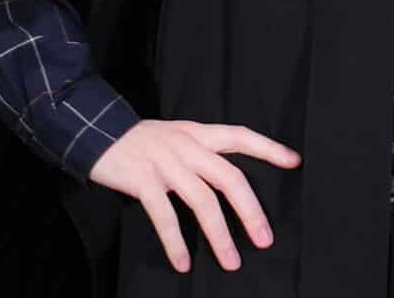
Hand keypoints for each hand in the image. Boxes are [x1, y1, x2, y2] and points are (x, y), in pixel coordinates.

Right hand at [87, 119, 299, 274]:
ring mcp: (166, 164)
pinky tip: (184, 262)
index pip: (242, 137)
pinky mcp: (142, 181)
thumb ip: (204, 151)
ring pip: (202, 201)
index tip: (295, 162)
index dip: (269, 149)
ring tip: (231, 261)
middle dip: (250, 211)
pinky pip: (164, 215)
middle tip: (265, 239)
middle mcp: (188, 147)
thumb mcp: (180, 134)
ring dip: (219, 235)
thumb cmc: (145, 140)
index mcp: (200, 133)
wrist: (98, 131)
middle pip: (229, 178)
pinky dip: (175, 241)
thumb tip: (230, 179)